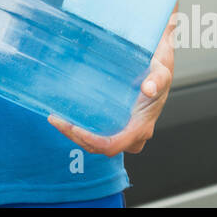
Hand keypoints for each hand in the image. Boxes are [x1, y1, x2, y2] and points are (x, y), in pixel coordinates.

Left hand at [48, 4, 178, 155]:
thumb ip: (157, 80)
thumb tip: (148, 89)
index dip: (92, 141)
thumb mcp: (161, 72)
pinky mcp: (118, 124)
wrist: (159, 69)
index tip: (74, 128)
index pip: (113, 145)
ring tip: (56, 118)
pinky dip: (81, 128)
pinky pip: (98, 133)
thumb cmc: (159, 71)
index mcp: (142, 126)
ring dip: (75, 134)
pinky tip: (67, 114)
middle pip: (100, 147)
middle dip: (76, 137)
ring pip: (97, 143)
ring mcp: (125, 131)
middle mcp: (133, 134)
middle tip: (57, 120)